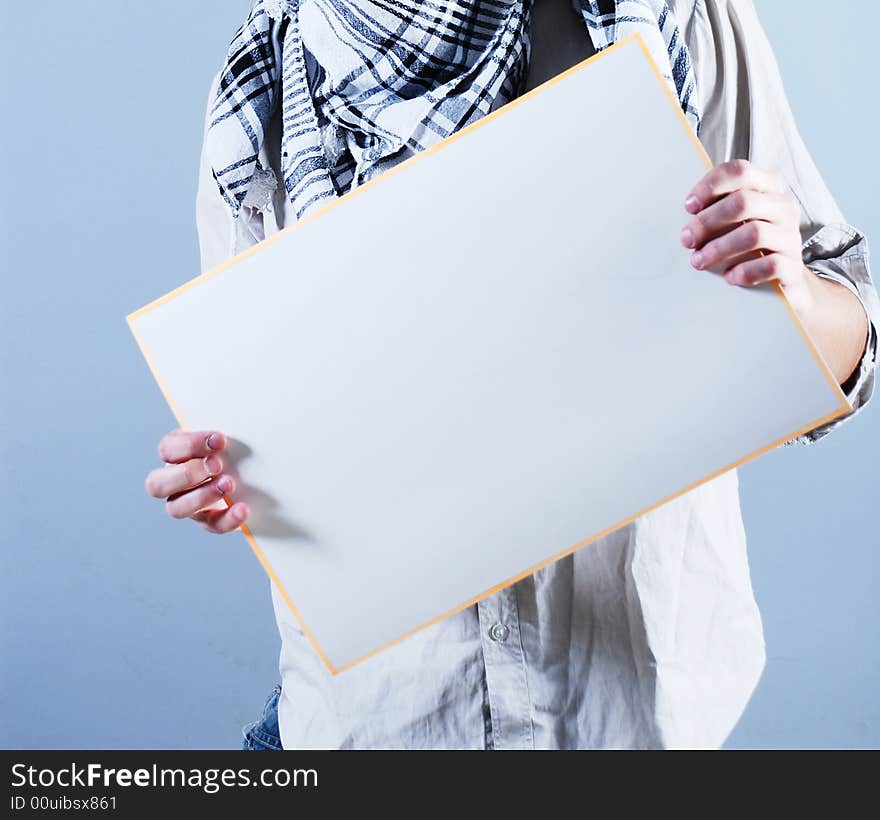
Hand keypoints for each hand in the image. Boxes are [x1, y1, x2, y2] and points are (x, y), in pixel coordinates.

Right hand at [144, 429, 249, 533]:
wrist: (254, 472)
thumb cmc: (233, 447)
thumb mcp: (226, 437)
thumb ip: (221, 435)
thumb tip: (229, 431)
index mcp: (175, 454)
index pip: (167, 449)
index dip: (190, 445)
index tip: (219, 440)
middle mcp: (173, 481)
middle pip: (157, 484)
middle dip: (187, 474)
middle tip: (217, 464)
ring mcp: (187, 503)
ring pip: (176, 508)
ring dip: (202, 496)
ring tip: (229, 484)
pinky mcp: (209, 520)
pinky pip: (212, 525)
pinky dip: (227, 518)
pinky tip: (243, 508)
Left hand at [680, 159, 811, 313]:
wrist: (781, 277)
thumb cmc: (747, 245)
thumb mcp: (732, 222)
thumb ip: (715, 211)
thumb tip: (685, 218)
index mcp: (766, 188)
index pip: (740, 171)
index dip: (711, 186)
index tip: (689, 206)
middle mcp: (782, 207)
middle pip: (743, 202)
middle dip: (708, 221)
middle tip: (687, 239)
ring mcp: (790, 235)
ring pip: (754, 233)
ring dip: (719, 248)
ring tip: (698, 261)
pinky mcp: (792, 265)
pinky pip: (770, 265)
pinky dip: (744, 271)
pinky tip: (729, 277)